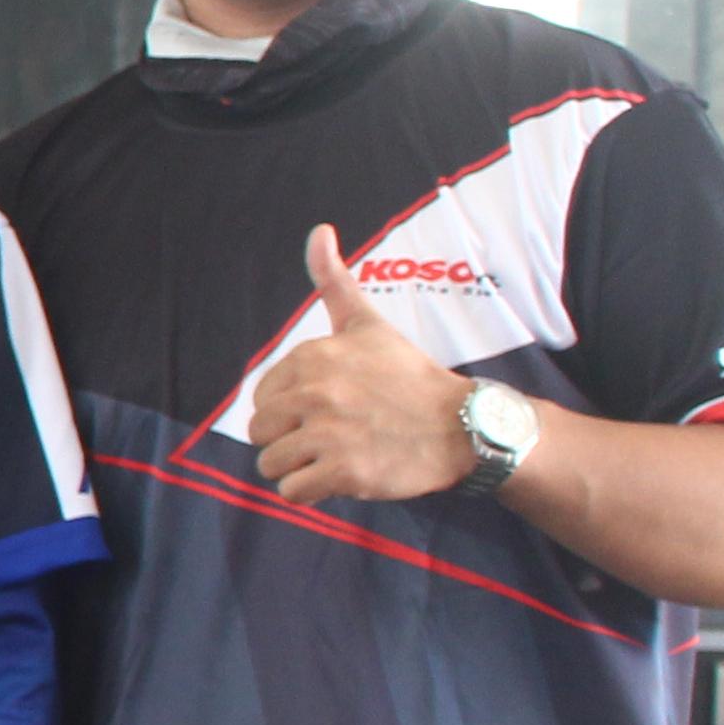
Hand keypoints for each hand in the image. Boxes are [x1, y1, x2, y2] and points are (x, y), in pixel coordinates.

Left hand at [245, 226, 474, 503]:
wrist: (463, 426)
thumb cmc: (409, 377)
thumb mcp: (368, 324)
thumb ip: (335, 282)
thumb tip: (318, 231)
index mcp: (312, 357)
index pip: (261, 400)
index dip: (289, 412)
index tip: (329, 409)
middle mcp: (316, 392)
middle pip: (260, 434)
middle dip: (289, 442)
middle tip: (333, 438)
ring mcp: (329, 434)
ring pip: (272, 465)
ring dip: (300, 470)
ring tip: (339, 456)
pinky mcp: (344, 473)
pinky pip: (292, 493)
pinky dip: (312, 494)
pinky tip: (344, 477)